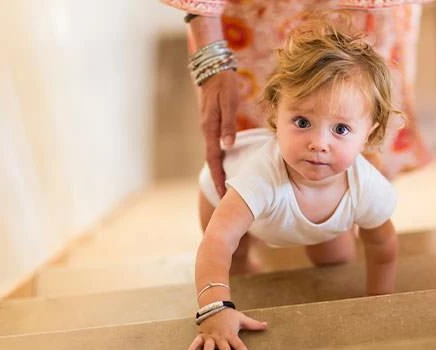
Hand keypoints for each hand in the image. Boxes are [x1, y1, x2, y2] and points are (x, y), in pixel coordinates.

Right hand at [184, 308, 267, 349]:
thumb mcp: (242, 318)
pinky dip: (191, 349)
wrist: (215, 304)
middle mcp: (220, 337)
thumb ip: (254, 324)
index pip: (240, 346)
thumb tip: (266, 325)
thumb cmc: (229, 314)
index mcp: (231, 334)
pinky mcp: (202, 335)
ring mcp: (210, 337)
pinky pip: (195, 343)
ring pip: (208, 349)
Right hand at [199, 70, 238, 196]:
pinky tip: (226, 164)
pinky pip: (215, 146)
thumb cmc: (223, 83)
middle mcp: (207, 130)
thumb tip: (228, 146)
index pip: (214, 159)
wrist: (211, 67)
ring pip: (213, 154)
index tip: (224, 193)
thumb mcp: (228, 101)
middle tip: (225, 197)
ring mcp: (208, 127)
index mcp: (210, 128)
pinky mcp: (211, 123)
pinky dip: (219, 158)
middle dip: (218, 179)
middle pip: (212, 160)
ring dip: (219, 170)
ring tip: (227, 186)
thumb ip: (228, 123)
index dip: (219, 177)